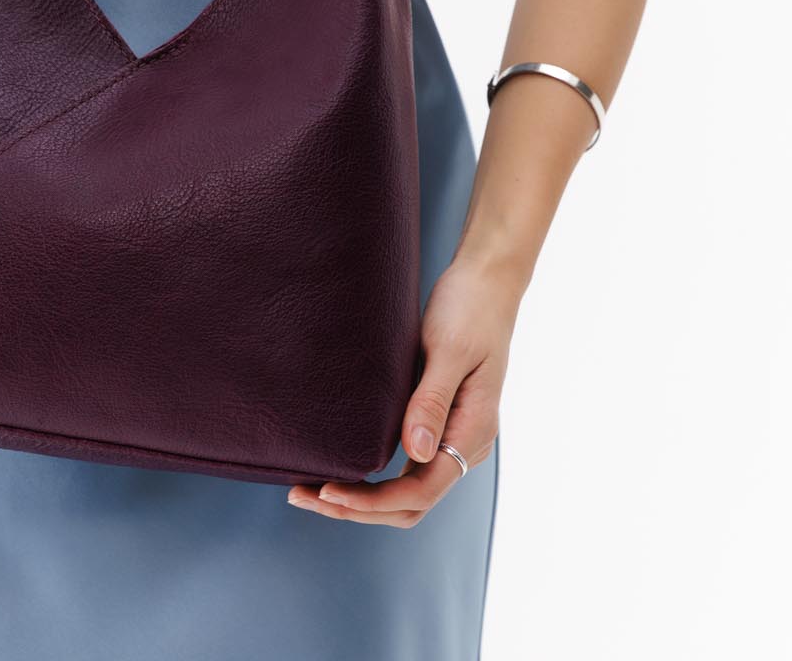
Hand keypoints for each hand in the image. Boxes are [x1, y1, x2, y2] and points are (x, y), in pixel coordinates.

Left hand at [286, 258, 521, 526]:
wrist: (487, 282)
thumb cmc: (469, 309)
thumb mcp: (449, 350)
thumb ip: (432, 401)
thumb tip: (416, 452)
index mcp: (472, 432)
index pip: (420, 491)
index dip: (372, 501)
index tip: (328, 491)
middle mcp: (464, 443)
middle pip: (411, 502)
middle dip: (359, 508)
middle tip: (304, 496)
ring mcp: (451, 434)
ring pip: (406, 488)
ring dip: (361, 497)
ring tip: (310, 489)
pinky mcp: (437, 419)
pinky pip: (404, 464)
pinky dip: (371, 474)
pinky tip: (339, 464)